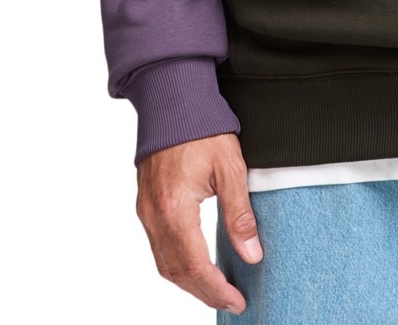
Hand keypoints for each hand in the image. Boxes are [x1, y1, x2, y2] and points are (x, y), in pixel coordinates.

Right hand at [135, 132, 262, 312]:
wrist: (172, 97)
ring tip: (215, 288)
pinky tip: (195, 264)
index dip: (216, 289)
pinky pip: (157, 246)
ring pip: (163, 263)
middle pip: (176, 272)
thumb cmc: (202, 127)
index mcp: (175, 208)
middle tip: (230, 300)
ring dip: (188, 282)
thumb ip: (240, 214)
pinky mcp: (145, 203)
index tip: (237, 300)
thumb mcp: (230, 167)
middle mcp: (154, 215)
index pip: (195, 266)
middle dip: (203, 292)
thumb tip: (252, 254)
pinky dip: (176, 263)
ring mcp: (146, 210)